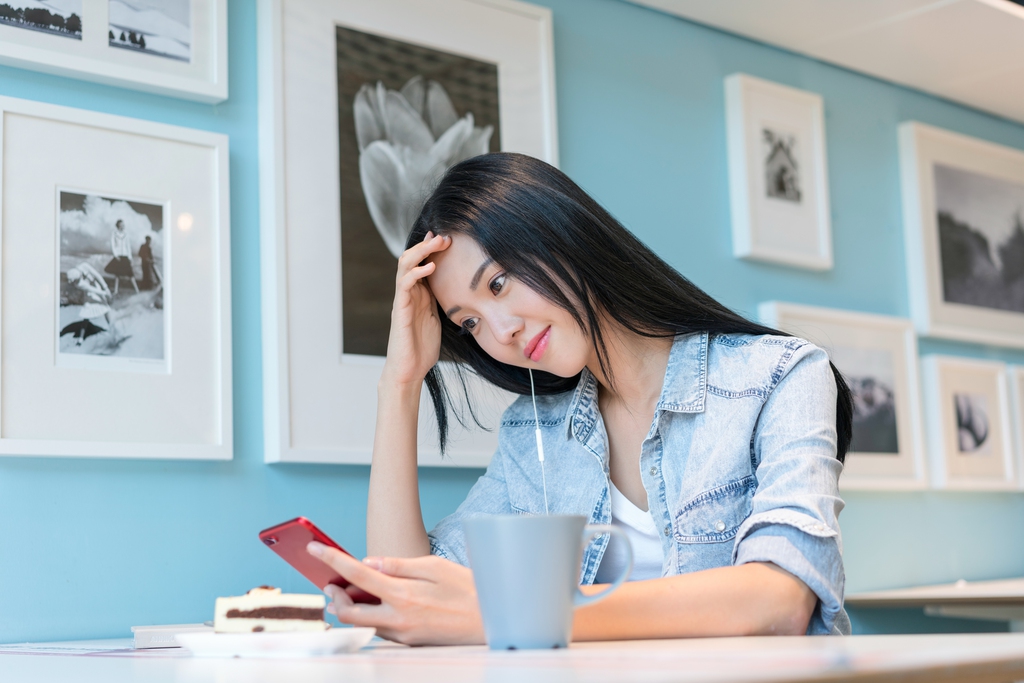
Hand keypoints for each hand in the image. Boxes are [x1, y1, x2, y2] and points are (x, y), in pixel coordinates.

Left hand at [307, 542, 483, 645]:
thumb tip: (368, 563)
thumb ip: (398, 565)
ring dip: (353, 606)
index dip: (330, 560)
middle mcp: (398, 619)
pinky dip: (372, 615)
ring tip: (355, 590)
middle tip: (333, 582)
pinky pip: (380, 630)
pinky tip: (379, 602)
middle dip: (335, 596)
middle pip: (348, 612)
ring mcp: (402, 635)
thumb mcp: (435, 567)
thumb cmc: (468, 589)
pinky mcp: (409, 643)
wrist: (492, 622)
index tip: (313, 549)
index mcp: (403, 594)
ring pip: (363, 623)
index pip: (356, 574)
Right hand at [383, 232, 451, 386]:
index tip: (445, 238)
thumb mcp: (436, 318)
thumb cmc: (422, 347)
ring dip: (421, 252)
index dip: (430, 250)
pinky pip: (404, 286)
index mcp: (418, 295)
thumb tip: (453, 289)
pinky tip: (430, 267)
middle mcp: (408, 294)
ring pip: (404, 267)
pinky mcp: (401, 311)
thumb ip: (439, 301)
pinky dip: (416, 273)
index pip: (420, 264)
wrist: (409, 370)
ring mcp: (403, 301)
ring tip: (437, 243)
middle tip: (444, 236)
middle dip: (426, 245)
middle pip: (411, 260)